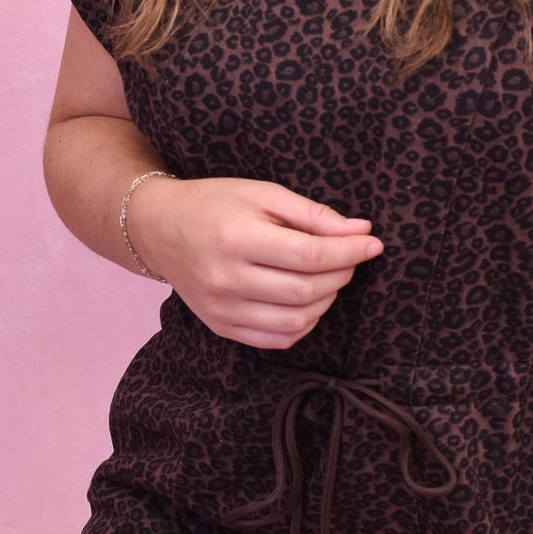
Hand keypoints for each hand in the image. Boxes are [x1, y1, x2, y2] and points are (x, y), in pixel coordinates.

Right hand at [125, 176, 384, 348]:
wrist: (160, 228)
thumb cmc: (214, 203)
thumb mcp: (262, 194)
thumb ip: (311, 214)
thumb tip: (360, 230)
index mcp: (237, 239)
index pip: (309, 256)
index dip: (349, 252)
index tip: (373, 243)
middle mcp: (227, 279)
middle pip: (306, 290)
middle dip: (342, 274)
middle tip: (350, 257)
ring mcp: (222, 308)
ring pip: (296, 321)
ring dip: (326, 301)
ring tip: (329, 277)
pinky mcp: (220, 326)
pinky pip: (276, 339)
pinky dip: (303, 324)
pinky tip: (306, 300)